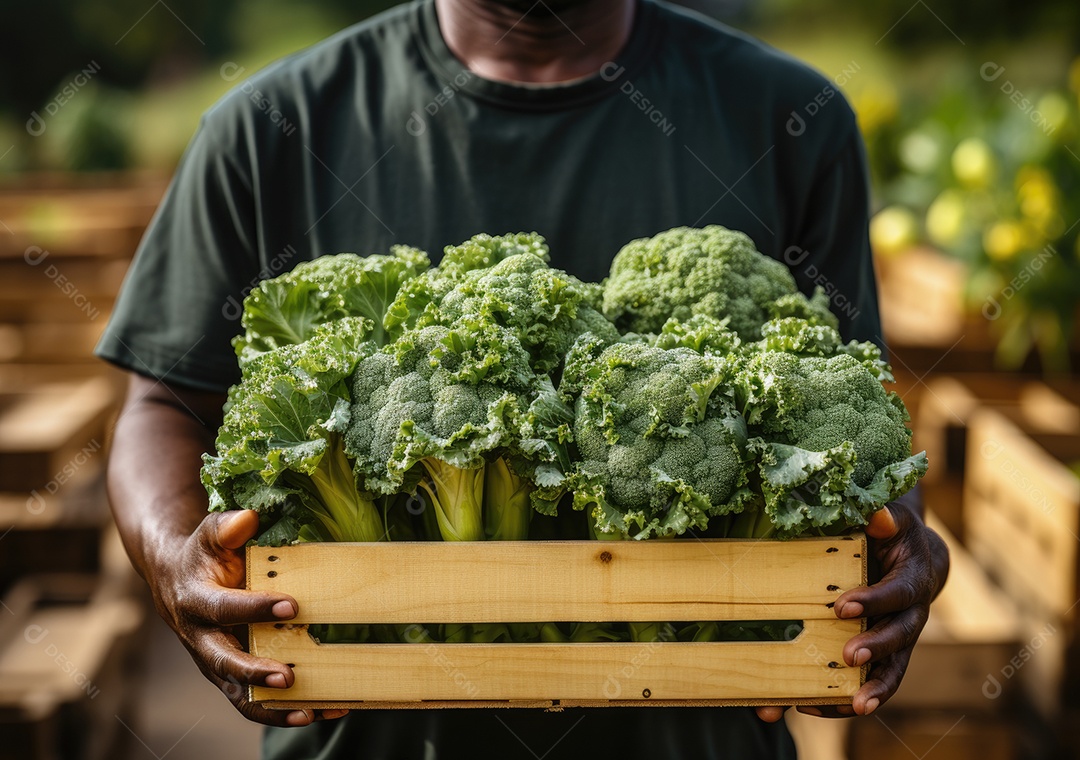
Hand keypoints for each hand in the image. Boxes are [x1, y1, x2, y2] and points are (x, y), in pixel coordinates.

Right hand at [150, 509, 349, 726]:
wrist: (177, 582)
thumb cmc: (203, 556)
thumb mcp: (210, 535)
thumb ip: (227, 526)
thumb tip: (248, 518)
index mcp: (196, 602)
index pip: (225, 608)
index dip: (256, 608)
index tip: (292, 604)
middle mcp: (202, 640)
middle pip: (225, 663)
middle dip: (256, 673)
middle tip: (289, 676)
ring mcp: (215, 664)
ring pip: (240, 695)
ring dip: (275, 707)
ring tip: (312, 710)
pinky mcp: (230, 678)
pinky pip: (254, 703)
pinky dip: (283, 712)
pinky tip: (320, 712)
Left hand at [756, 500, 946, 722]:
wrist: (915, 559)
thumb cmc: (894, 536)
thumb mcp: (892, 521)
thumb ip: (884, 518)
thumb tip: (877, 516)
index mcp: (913, 580)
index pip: (898, 593)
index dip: (874, 601)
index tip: (843, 607)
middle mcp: (912, 615)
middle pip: (901, 638)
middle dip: (876, 648)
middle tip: (848, 656)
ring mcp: (899, 640)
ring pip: (892, 670)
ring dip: (871, 690)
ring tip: (852, 706)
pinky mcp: (883, 657)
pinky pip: (871, 682)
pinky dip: (846, 700)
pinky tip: (814, 708)